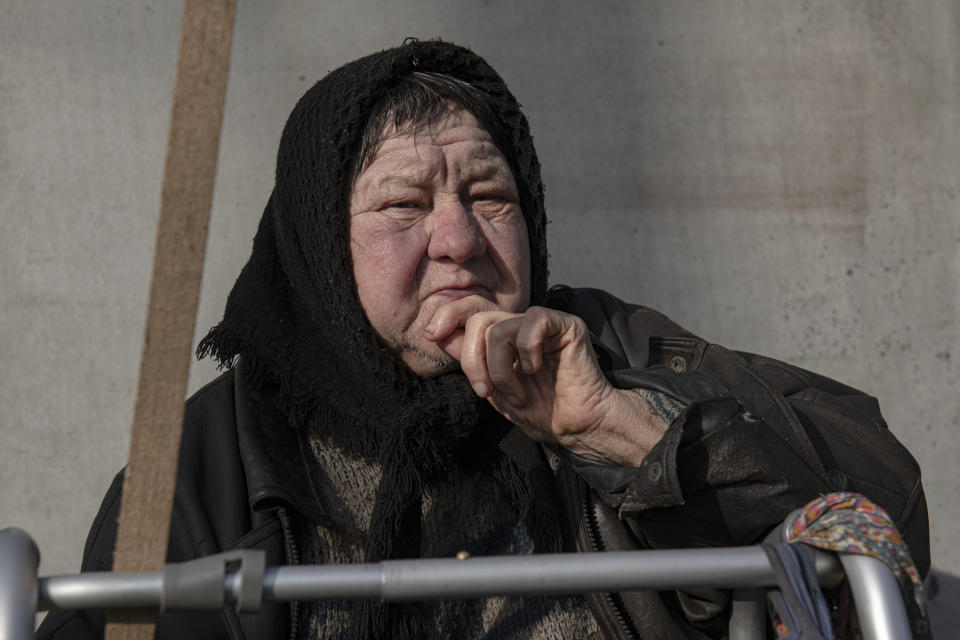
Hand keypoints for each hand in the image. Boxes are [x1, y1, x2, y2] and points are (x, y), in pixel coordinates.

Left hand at [424, 296, 667, 466]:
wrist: (577, 428)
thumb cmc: (539, 411)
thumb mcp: (492, 389)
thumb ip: (469, 360)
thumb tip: (437, 333)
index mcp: (501, 337)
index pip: (468, 309)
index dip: (447, 315)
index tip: (432, 335)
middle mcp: (519, 325)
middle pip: (476, 317)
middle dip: (472, 359)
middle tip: (484, 391)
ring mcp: (542, 323)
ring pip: (498, 327)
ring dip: (500, 368)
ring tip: (516, 394)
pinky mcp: (565, 324)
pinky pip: (532, 321)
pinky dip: (527, 350)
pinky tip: (535, 368)